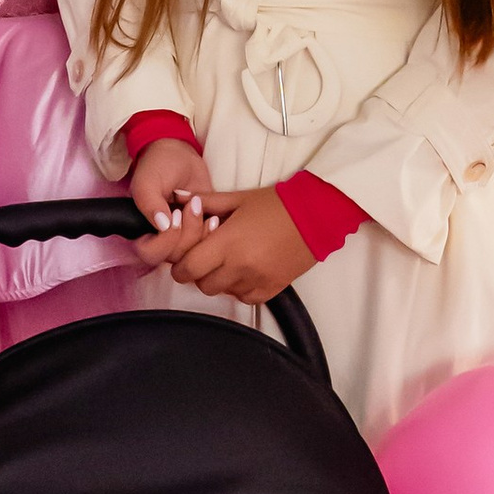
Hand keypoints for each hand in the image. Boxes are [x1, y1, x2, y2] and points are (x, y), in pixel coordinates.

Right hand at [129, 134, 220, 268]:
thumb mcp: (148, 181)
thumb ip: (150, 204)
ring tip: (201, 206)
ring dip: (202, 232)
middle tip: (192, 205)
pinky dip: (213, 233)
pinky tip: (214, 216)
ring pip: (194, 253)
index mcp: (142, 230)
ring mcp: (183, 236)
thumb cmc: (158, 165)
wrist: (179, 153)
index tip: (175, 216)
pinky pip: (209, 244)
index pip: (151, 254)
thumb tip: (163, 227)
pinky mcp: (201, 230)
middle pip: (176, 257)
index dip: (165, 242)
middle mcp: (162, 238)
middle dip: (188, 233)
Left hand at [162, 184, 315, 305]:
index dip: (182, 265)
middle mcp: (240, 265)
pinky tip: (247, 271)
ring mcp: (256, 280)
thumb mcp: (238, 198)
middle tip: (208, 258)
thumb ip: (205, 200)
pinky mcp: (272, 289)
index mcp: (227, 242)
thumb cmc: (276, 204)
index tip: (187, 257)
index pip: (188, 268)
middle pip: (203, 284)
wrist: (317, 215)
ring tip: (230, 261)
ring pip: (223, 292)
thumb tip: (177, 195)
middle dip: (200, 273)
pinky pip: (245, 298)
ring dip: (221, 280)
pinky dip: (241, 288)